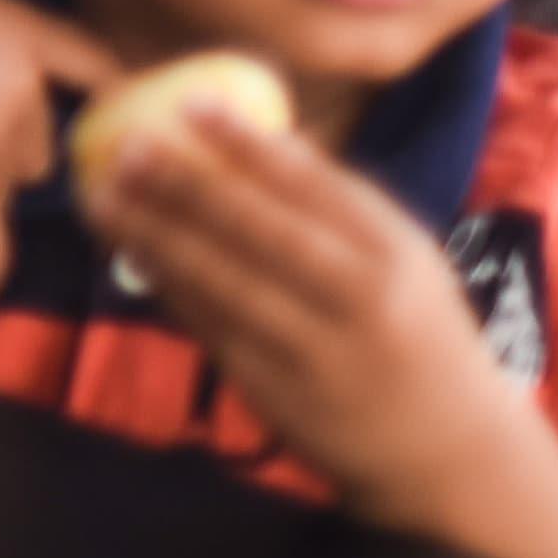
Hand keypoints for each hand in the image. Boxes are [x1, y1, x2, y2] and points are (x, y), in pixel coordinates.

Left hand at [86, 107, 524, 512]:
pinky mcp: (280, 395)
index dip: (247, 143)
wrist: (454, 454)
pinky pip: (213, 330)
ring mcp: (318, 353)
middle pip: (258, 231)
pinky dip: (170, 289)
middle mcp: (360, 300)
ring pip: (223, 282)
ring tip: (103, 197)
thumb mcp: (408, 259)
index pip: (313, 186)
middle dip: (185, 184)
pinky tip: (133, 255)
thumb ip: (342, 204)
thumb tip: (264, 134)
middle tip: (126, 145)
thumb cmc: (419, 330)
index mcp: (395, 254)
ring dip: (156, 236)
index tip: (190, 103)